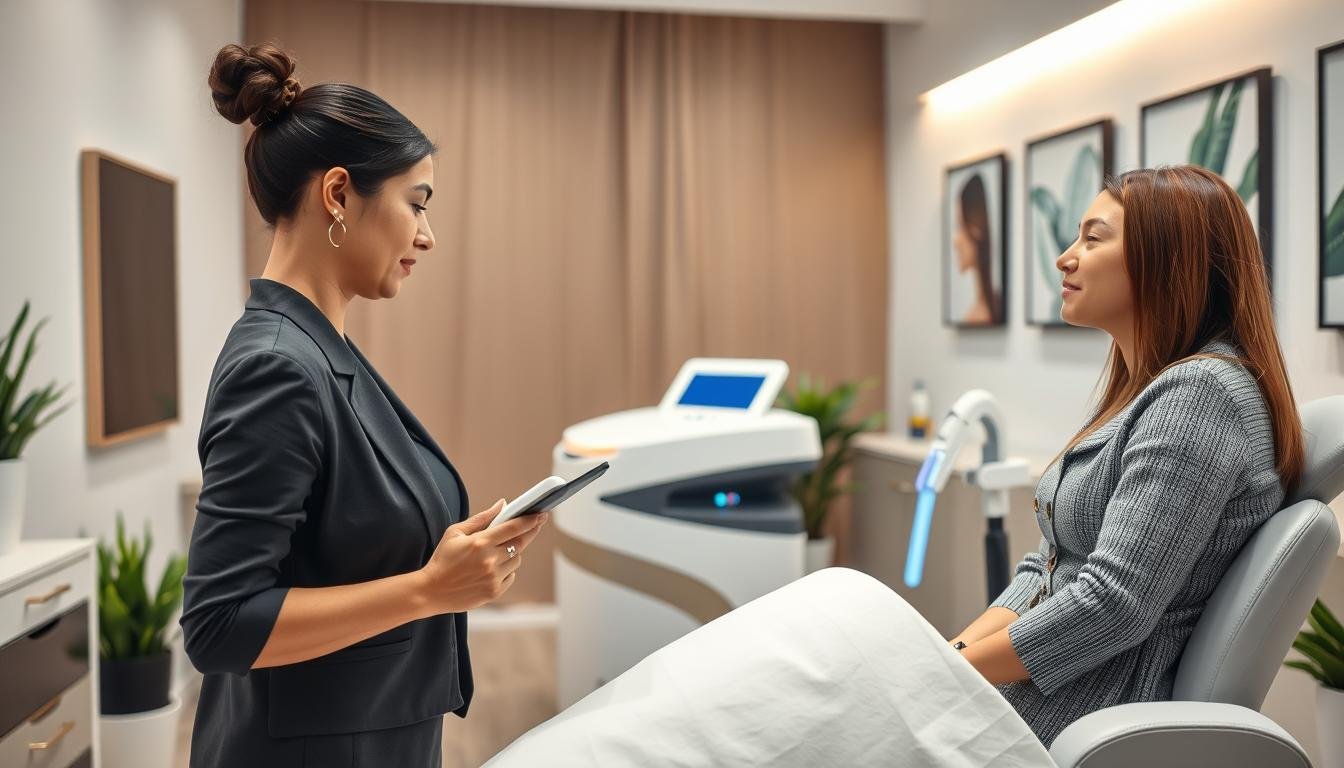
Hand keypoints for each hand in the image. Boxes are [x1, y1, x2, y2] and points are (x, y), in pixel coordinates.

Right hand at [418, 499, 549, 613]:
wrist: (430, 591)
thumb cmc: (442, 559)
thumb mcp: (455, 533)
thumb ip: (481, 518)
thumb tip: (502, 504)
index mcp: (480, 542)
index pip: (513, 528)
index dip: (530, 520)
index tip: (541, 514)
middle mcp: (490, 560)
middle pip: (520, 543)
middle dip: (531, 532)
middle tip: (537, 524)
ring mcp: (493, 578)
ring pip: (516, 560)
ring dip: (513, 553)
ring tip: (498, 552)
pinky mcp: (494, 592)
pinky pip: (511, 576)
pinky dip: (506, 570)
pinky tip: (492, 568)